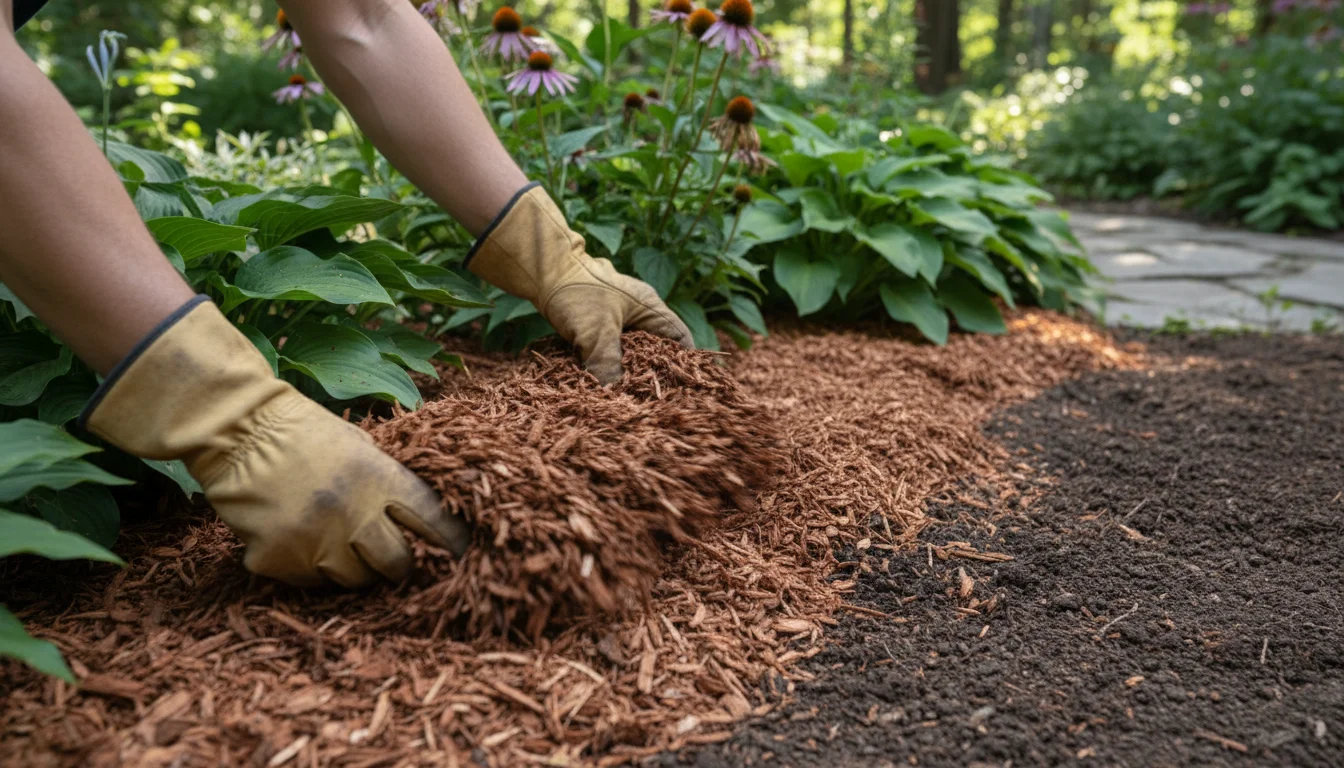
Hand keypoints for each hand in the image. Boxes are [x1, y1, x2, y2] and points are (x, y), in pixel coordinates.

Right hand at [82, 297, 469, 586]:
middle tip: (391, 558)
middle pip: (397, 564)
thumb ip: (389, 481)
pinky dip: (310, 568)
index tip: (462, 553)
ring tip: (334, 539)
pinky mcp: (278, 560)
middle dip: (399, 564)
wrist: (238, 432)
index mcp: (378, 478)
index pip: (432, 520)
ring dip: (352, 567)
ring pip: (354, 580)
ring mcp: (313, 541)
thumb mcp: (361, 445)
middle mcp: (351, 514)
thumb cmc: (304, 433)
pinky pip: (310, 582)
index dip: (450, 541)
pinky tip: (298, 538)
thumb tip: (424, 519)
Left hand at [466, 183, 693, 382]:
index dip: (682, 360)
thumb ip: (608, 365)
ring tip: (627, 391)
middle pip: (656, 344)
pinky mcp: (598, 319)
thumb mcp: (596, 333)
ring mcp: (618, 312)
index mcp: (649, 306)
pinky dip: (609, 360)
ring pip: (631, 347)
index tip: (679, 385)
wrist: (542, 270)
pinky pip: (611, 344)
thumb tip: (613, 396)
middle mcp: (638, 309)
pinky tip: (604, 377)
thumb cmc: (577, 294)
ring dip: (628, 367)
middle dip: (653, 369)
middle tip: (650, 393)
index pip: (678, 336)